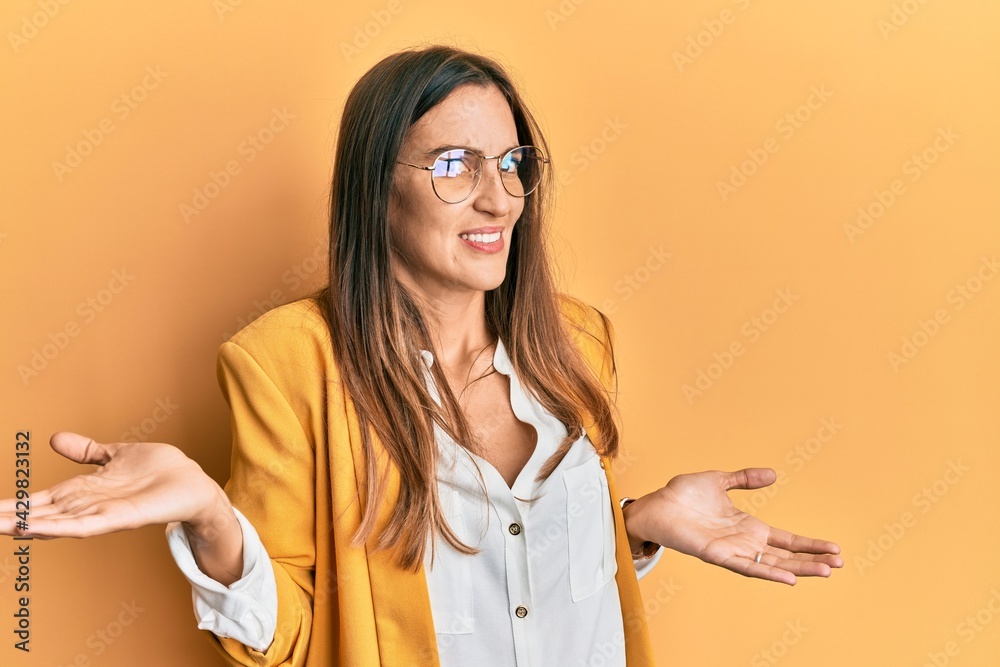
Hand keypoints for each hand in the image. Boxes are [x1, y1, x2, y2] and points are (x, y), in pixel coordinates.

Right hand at [0, 432, 227, 538]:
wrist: (193, 481)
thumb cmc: (159, 470)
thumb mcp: (115, 455)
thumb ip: (86, 451)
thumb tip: (54, 439)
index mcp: (84, 490)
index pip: (41, 499)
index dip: (14, 504)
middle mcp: (88, 504)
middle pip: (40, 514)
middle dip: (10, 519)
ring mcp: (102, 513)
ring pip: (56, 522)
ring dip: (26, 525)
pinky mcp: (119, 518)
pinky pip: (84, 525)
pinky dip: (58, 527)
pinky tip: (34, 528)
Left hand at [626, 468, 842, 584]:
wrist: (657, 504)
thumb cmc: (683, 495)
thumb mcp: (719, 481)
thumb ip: (745, 479)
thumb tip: (773, 474)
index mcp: (747, 526)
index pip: (786, 539)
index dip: (809, 544)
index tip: (834, 548)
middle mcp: (743, 542)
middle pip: (785, 555)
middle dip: (812, 560)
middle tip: (839, 563)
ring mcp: (732, 550)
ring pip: (772, 563)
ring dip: (798, 569)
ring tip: (825, 571)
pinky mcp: (717, 555)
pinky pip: (746, 566)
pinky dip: (767, 571)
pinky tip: (788, 578)